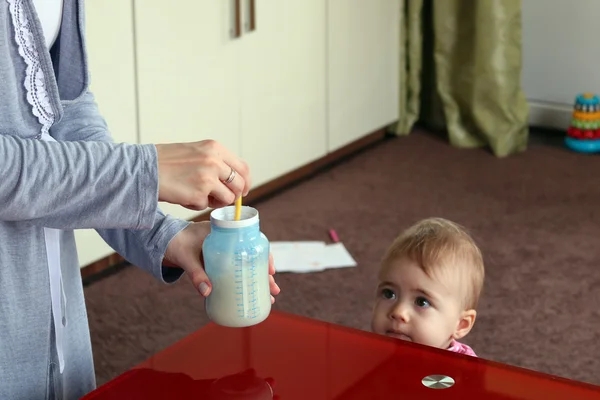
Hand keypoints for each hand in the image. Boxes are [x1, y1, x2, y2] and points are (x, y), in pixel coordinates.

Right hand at [155, 140, 250, 210]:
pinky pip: (207, 205)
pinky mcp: (199, 193)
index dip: (245, 182)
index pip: (242, 167)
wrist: (144, 169)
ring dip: (215, 201)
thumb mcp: (195, 152)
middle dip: (234, 195)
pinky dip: (197, 205)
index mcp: (214, 148)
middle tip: (222, 199)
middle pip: (239, 184)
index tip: (242, 190)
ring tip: (198, 196)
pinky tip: (184, 196)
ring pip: (227, 198)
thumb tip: (233, 181)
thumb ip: (215, 162)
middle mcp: (214, 161)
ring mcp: (208, 177)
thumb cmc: (165, 162)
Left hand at [163, 221, 280, 300]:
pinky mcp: (219, 263)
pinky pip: (237, 270)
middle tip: (274, 288)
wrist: (164, 240)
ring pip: (247, 265)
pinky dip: (246, 280)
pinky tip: (252, 293)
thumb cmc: (177, 243)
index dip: (264, 255)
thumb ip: (196, 274)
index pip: (251, 242)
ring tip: (269, 296)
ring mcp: (225, 253)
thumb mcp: (187, 258)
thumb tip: (207, 293)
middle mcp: (228, 242)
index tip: (270, 270)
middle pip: (253, 256)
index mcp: (224, 233)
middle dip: (265, 274)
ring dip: (258, 279)